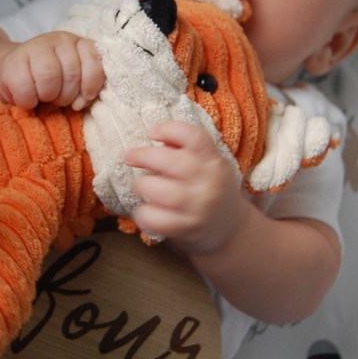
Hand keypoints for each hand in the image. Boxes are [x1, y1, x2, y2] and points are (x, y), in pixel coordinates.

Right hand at [0, 31, 103, 108]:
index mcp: (79, 44)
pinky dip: (27, 100)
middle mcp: (60, 40)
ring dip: (47, 96)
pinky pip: (25, 88)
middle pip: (72, 74)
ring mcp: (35, 45)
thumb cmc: (50, 83)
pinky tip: (26, 97)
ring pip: (49, 77)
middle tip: (56, 98)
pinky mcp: (13, 59)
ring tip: (42, 96)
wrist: (13, 73)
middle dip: (66, 96)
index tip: (82, 98)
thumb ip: (85, 90)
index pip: (94, 60)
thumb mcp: (74, 85)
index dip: (91, 84)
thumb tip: (81, 102)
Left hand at [123, 121, 246, 253]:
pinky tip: (145, 209)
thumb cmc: (210, 189)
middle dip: (143, 156)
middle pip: (172, 162)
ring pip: (161, 191)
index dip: (170, 130)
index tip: (152, 131)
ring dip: (143, 185)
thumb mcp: (208, 166)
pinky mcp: (187, 229)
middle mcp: (210, 183)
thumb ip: (185, 150)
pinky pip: (157, 219)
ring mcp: (199, 208)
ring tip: (141, 185)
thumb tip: (156, 135)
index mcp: (215, 162)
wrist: (229, 229)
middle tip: (128, 156)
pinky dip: (144, 213)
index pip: (195, 137)